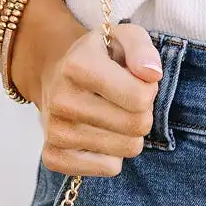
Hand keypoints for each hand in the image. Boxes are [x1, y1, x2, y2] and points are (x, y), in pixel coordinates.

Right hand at [26, 9, 161, 173]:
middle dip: (142, 112)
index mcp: (77, 66)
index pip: (140, 98)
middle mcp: (61, 100)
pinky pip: (109, 168)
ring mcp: (55, 131)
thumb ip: (143, 49)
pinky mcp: (53, 157)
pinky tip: (99, 134)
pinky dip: (113, 154)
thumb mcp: (125, 37)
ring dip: (129, 133)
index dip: (148, 90)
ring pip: (128, 148)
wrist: (57, 75)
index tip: (135, 80)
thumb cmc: (101, 57)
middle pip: (137, 125)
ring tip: (111, 114)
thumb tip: (151, 74)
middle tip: (126, 100)